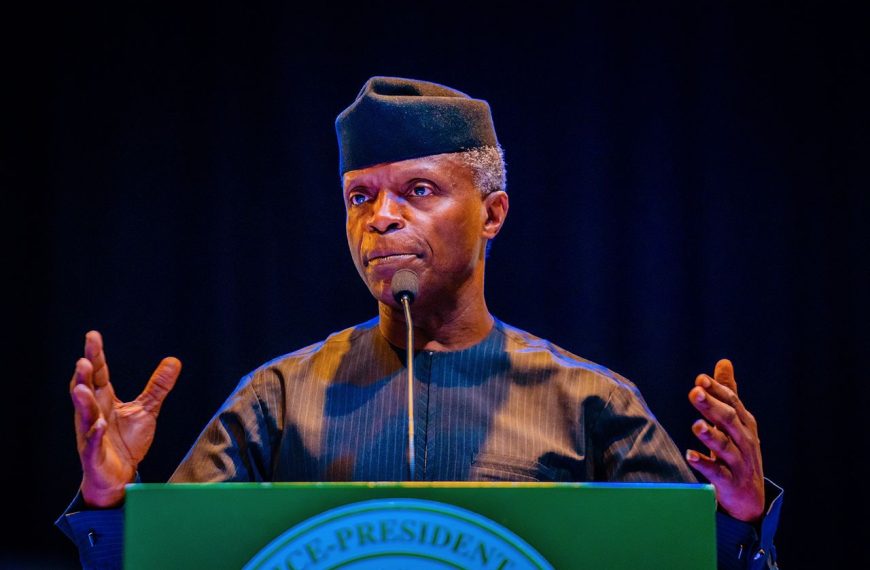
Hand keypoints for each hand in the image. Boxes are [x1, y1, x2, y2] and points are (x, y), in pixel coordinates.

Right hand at [69, 331, 180, 506]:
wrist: (119, 476)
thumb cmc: (127, 440)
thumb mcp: (147, 410)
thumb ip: (158, 386)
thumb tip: (174, 360)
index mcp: (104, 400)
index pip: (99, 374)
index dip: (96, 356)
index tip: (92, 336)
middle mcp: (93, 414)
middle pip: (86, 391)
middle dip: (84, 376)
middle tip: (83, 360)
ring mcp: (90, 435)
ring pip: (84, 416)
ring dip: (83, 403)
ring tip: (82, 388)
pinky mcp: (94, 455)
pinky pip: (92, 444)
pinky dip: (94, 434)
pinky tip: (99, 425)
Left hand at [686, 359, 764, 522]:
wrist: (752, 498)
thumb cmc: (739, 451)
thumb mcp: (736, 421)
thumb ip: (728, 392)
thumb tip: (723, 362)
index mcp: (744, 423)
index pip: (731, 402)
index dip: (717, 390)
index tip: (700, 379)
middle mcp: (744, 440)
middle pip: (728, 420)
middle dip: (711, 406)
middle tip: (694, 392)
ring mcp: (739, 461)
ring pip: (725, 446)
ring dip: (710, 435)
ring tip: (695, 425)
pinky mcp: (730, 481)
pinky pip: (717, 472)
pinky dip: (705, 464)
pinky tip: (690, 456)